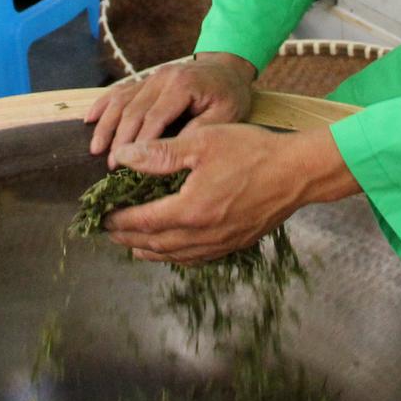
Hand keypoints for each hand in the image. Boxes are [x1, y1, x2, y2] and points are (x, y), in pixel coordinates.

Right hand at [85, 51, 254, 158]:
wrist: (227, 68)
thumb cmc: (229, 95)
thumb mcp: (226, 115)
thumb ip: (200, 130)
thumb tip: (173, 150)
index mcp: (183, 85)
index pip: (154, 117)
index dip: (139, 142)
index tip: (128, 165)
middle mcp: (162, 78)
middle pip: (133, 110)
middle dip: (119, 138)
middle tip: (110, 165)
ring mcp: (151, 76)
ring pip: (121, 100)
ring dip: (106, 124)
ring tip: (96, 148)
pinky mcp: (145, 79)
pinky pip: (120, 90)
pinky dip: (103, 104)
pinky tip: (89, 119)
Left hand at [104, 124, 356, 263]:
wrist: (298, 172)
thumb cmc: (252, 151)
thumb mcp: (203, 143)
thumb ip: (159, 154)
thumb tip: (122, 157)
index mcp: (190, 210)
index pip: (142, 222)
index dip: (118, 220)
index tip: (101, 216)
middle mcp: (203, 235)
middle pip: (155, 244)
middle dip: (128, 238)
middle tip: (109, 231)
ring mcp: (221, 243)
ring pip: (176, 256)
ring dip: (150, 251)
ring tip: (133, 245)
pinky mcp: (236, 243)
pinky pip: (198, 258)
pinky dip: (177, 256)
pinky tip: (174, 250)